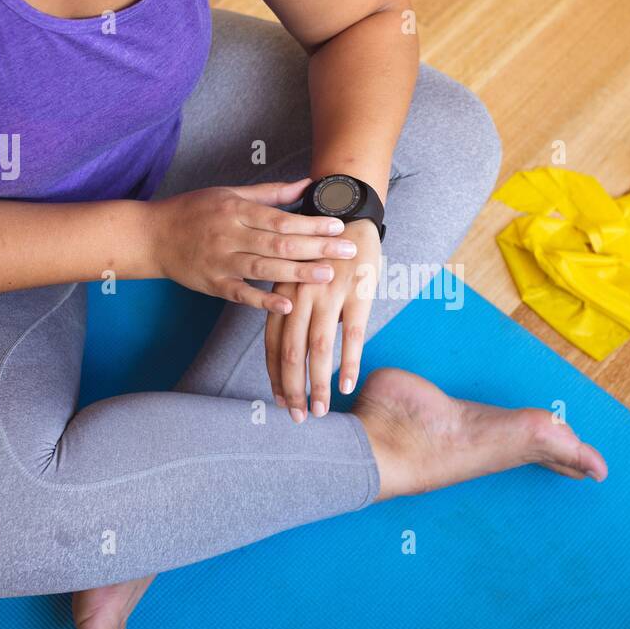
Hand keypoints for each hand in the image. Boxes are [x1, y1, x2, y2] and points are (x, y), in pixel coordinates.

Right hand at [149, 179, 355, 313]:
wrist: (152, 235)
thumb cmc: (194, 211)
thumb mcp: (230, 193)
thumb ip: (271, 193)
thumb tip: (307, 183)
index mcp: (236, 210)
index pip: (281, 219)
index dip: (311, 224)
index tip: (339, 226)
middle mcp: (229, 235)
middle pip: (278, 244)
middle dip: (316, 248)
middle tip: (347, 251)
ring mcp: (220, 262)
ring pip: (263, 269)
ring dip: (297, 274)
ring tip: (327, 276)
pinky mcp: (212, 285)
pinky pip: (240, 294)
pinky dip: (263, 301)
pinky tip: (287, 305)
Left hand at [265, 218, 381, 420]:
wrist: (348, 211)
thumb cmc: (321, 249)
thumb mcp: (296, 275)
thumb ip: (290, 306)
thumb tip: (292, 346)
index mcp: (283, 293)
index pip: (272, 342)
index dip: (274, 375)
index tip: (280, 401)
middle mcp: (300, 296)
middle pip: (290, 351)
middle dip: (293, 388)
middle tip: (298, 417)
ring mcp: (328, 294)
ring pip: (318, 348)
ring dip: (318, 384)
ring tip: (321, 411)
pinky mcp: (357, 292)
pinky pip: (352, 334)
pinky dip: (348, 362)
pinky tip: (347, 385)